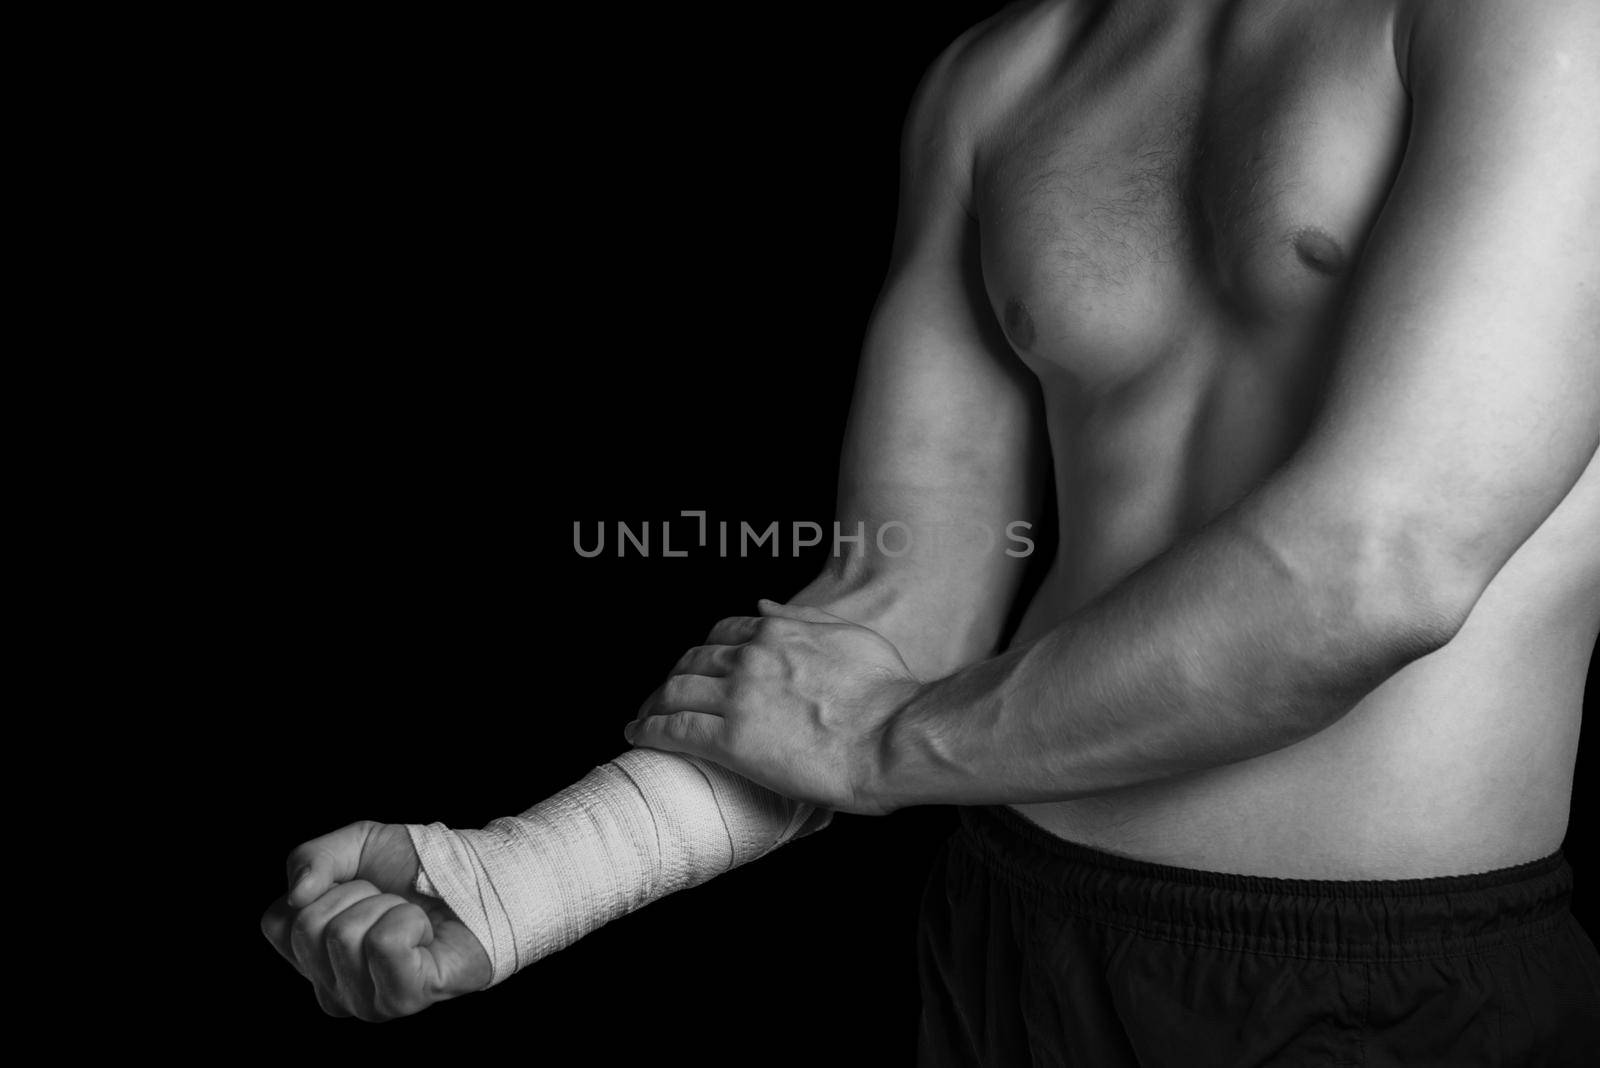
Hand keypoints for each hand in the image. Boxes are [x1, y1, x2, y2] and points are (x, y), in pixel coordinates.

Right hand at [260, 821, 490, 1020]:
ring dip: (387, 907)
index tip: (359, 887)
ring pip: (342, 935)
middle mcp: (333, 988)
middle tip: (391, 902)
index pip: (277, 922)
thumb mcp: (356, 845)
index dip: (321, 888)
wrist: (481, 877)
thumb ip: (310, 859)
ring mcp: (366, 1001)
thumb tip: (296, 894)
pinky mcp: (403, 999)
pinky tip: (425, 932)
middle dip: (357, 896)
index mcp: (314, 958)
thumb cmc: (419, 869)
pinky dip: (408, 920)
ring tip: (411, 917)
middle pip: (308, 928)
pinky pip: (383, 943)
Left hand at [626, 599, 921, 813]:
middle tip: (662, 693)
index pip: (723, 634)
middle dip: (673, 676)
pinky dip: (649, 730)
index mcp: (779, 632)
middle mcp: (751, 657)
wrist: (892, 735)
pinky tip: (636, 736)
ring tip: (642, 716)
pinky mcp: (730, 739)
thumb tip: (767, 604)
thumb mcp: (851, 637)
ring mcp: (737, 697)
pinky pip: (675, 730)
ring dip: (654, 703)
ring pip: (676, 692)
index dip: (705, 651)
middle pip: (693, 660)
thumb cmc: (887, 692)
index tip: (698, 665)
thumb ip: (806, 620)